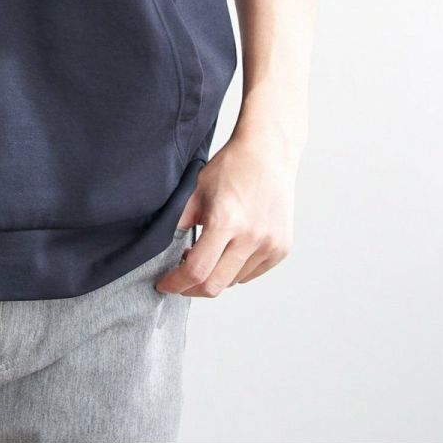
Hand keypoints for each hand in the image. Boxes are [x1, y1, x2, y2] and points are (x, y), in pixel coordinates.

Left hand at [155, 127, 299, 296]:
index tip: (165, 284)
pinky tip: (228, 251)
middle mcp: (251, 237)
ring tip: (206, 255)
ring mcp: (270, 245)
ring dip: (215, 276)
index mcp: (226, 221)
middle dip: (192, 289)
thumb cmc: (231, 167)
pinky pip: (251, 274)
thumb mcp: (196, 188)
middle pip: (215, 285)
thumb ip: (179, 219)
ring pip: (234, 281)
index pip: (196, 270)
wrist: (268, 153)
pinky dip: (235, 270)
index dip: (176, 283)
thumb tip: (161, 247)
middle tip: (180, 280)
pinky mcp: (281, 249)